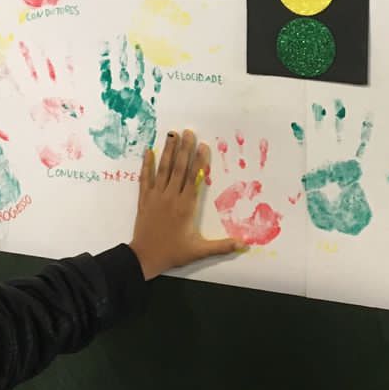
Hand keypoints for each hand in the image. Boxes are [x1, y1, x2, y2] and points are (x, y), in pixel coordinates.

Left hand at [130, 129, 240, 278]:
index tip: (203, 145)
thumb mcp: (199, 251)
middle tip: (189, 132)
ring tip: (172, 134)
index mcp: (186, 206)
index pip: (194, 178)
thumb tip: (244, 245)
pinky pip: (145, 178)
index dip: (199, 161)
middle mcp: (171, 197)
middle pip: (179, 168)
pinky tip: (148, 151)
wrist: (145, 258)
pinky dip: (146, 164)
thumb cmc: (173, 253)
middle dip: (184, 149)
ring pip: (163, 169)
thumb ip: (222, 246)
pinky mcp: (144, 199)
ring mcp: (156, 196)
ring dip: (168, 151)